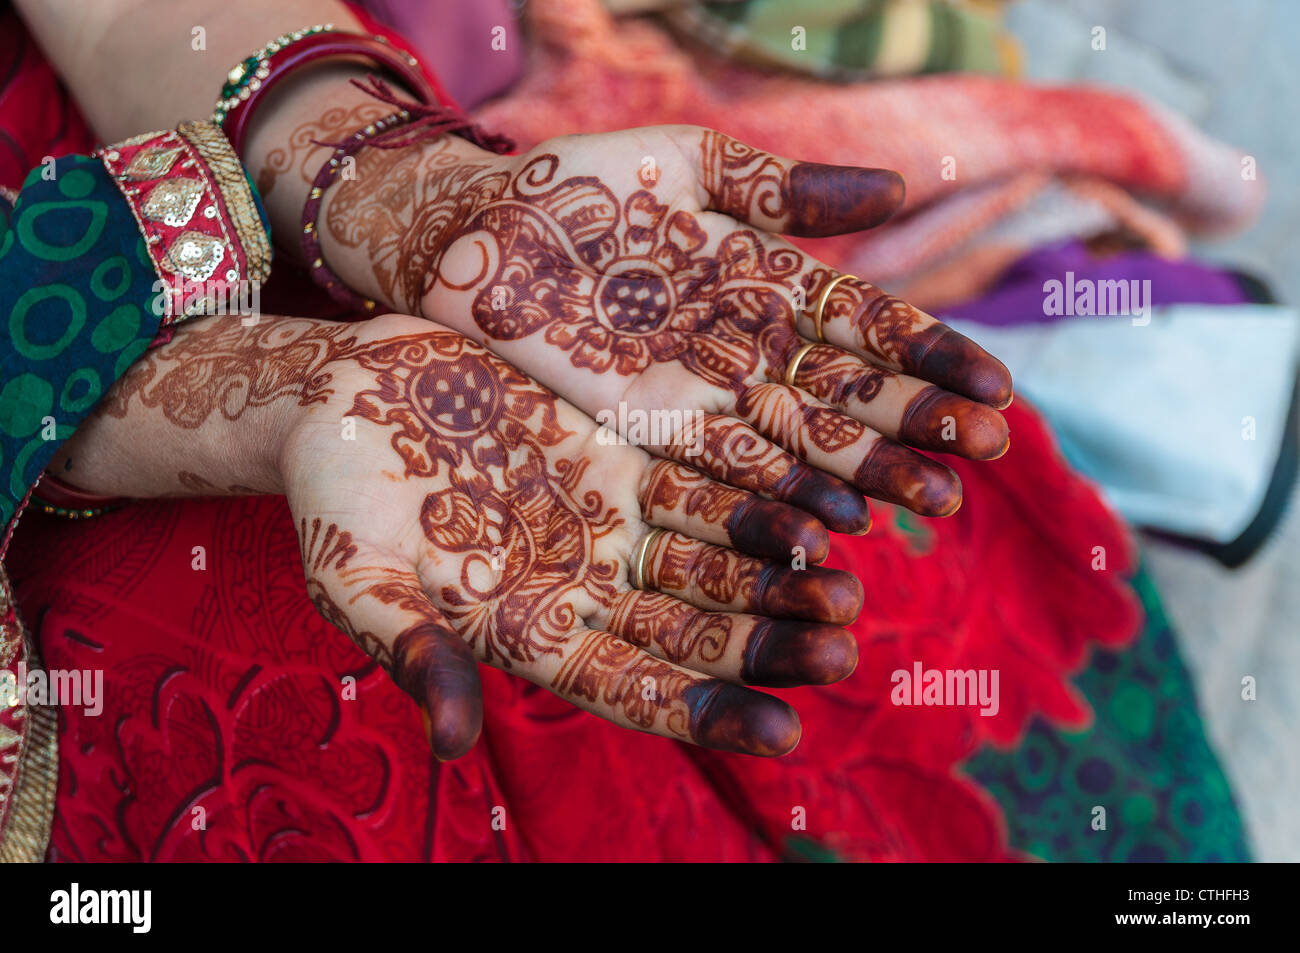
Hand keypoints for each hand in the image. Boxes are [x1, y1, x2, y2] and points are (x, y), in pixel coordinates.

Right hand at [62, 313, 862, 758]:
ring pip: (717, 555)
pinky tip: (820, 494)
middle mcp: (591, 585)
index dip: (709, 713)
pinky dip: (759, 488)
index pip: (637, 692)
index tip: (784, 731)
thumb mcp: (357, 577)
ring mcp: (613, 518)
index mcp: (535, 634)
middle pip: (698, 629)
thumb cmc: (334, 498)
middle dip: (768, 642)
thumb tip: (456, 743)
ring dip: (781, 570)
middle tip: (843, 647)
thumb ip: (413, 651)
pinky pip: (706, 474)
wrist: (343, 397)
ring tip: (850, 579)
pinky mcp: (622, 451)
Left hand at [322, 124, 1013, 530]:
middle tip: (990, 455)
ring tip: (937, 502)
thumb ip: (786, 188)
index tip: (997, 389)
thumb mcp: (687, 165)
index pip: (871, 323)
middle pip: (853, 392)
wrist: (476, 238)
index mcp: (768, 278)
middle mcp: (751, 345)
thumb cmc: (579, 188)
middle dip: (920, 423)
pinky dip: (786, 497)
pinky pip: (733, 470)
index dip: (932, 356)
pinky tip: (839, 524)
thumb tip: (905, 185)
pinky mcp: (656, 433)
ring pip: (806, 441)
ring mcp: (708, 394)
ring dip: (873, 473)